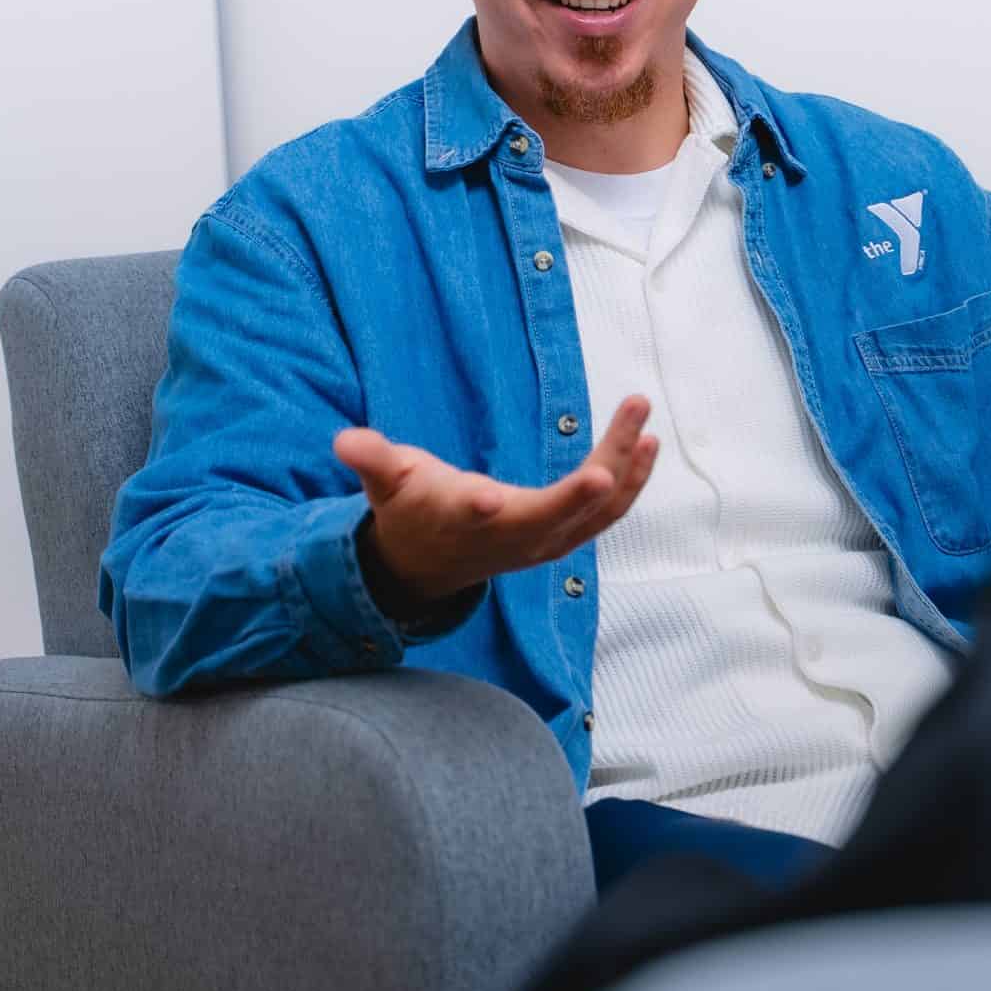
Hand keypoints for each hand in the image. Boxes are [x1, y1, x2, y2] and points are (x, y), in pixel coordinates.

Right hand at [333, 397, 659, 603]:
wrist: (426, 566)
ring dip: (627, 471)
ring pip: (597, 513)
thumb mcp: (386, 483)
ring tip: (644, 425)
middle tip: (628, 440)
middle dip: (596, 483)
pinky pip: (606, 514)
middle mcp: (514, 537)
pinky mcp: (563, 536)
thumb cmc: (409, 511)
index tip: (527, 490)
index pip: (490, 516)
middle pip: (562, 515)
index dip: (506, 506)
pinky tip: (647, 443)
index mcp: (470, 520)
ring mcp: (544, 542)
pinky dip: (630, 482)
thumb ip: (371, 460)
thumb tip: (344, 441)